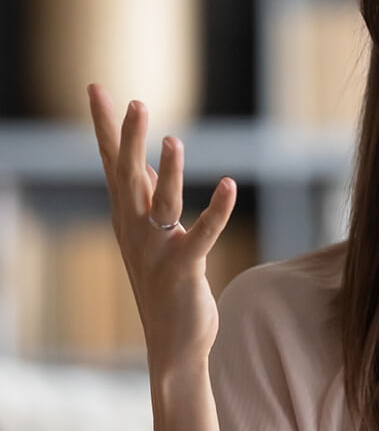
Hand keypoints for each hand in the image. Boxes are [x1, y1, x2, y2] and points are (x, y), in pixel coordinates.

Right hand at [87, 83, 236, 375]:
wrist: (173, 343)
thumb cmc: (165, 285)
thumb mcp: (151, 235)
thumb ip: (148, 198)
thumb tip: (145, 162)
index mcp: (127, 218)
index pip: (112, 163)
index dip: (104, 126)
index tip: (96, 88)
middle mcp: (136, 230)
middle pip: (127, 175)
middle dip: (127, 138)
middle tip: (132, 101)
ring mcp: (157, 250)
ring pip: (162, 202)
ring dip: (168, 171)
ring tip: (175, 139)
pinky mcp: (184, 268)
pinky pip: (203, 233)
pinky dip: (217, 209)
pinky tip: (229, 185)